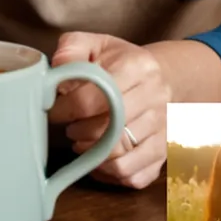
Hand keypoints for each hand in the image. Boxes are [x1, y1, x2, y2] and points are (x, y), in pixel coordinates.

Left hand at [48, 32, 169, 188]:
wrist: (166, 77)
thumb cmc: (124, 62)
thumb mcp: (98, 44)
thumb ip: (72, 48)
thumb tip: (57, 67)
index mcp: (138, 68)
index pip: (93, 98)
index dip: (65, 109)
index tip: (54, 110)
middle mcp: (156, 99)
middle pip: (107, 130)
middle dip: (78, 132)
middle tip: (69, 127)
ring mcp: (164, 129)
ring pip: (120, 158)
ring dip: (92, 155)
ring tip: (82, 142)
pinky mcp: (165, 153)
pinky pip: (135, 176)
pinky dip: (111, 174)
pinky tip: (100, 159)